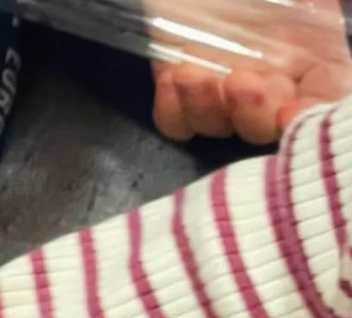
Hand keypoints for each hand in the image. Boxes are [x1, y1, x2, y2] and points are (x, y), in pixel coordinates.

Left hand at [150, 0, 351, 143]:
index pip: (322, 95)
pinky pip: (177, 122)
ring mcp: (224, 91)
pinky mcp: (182, 94)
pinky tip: (172, 78)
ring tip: (193, 76)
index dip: (309, 110)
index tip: (290, 110)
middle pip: (266, 125)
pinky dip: (173, 108)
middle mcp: (272, 79)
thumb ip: (312, 3)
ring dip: (207, 107)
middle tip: (241, 83)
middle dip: (254, 111)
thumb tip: (324, 1)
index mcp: (313, 51)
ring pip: (219, 125)